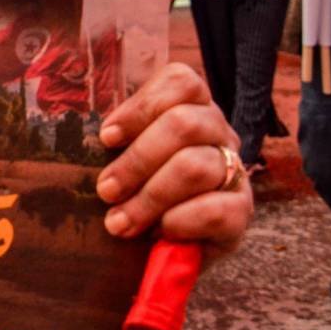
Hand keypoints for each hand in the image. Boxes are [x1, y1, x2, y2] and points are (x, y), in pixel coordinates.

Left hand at [94, 62, 250, 260]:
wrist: (163, 247)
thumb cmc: (134, 192)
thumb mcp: (121, 159)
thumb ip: (114, 141)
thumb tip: (88, 134)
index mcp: (192, 108)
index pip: (182, 82)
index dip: (141, 106)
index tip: (106, 138)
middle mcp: (218, 133)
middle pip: (185, 123)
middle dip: (136, 160)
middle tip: (106, 191)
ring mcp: (234, 170)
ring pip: (196, 166)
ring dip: (150, 197)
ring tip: (120, 222)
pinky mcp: (242, 212)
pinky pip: (217, 210)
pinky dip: (181, 221)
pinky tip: (162, 231)